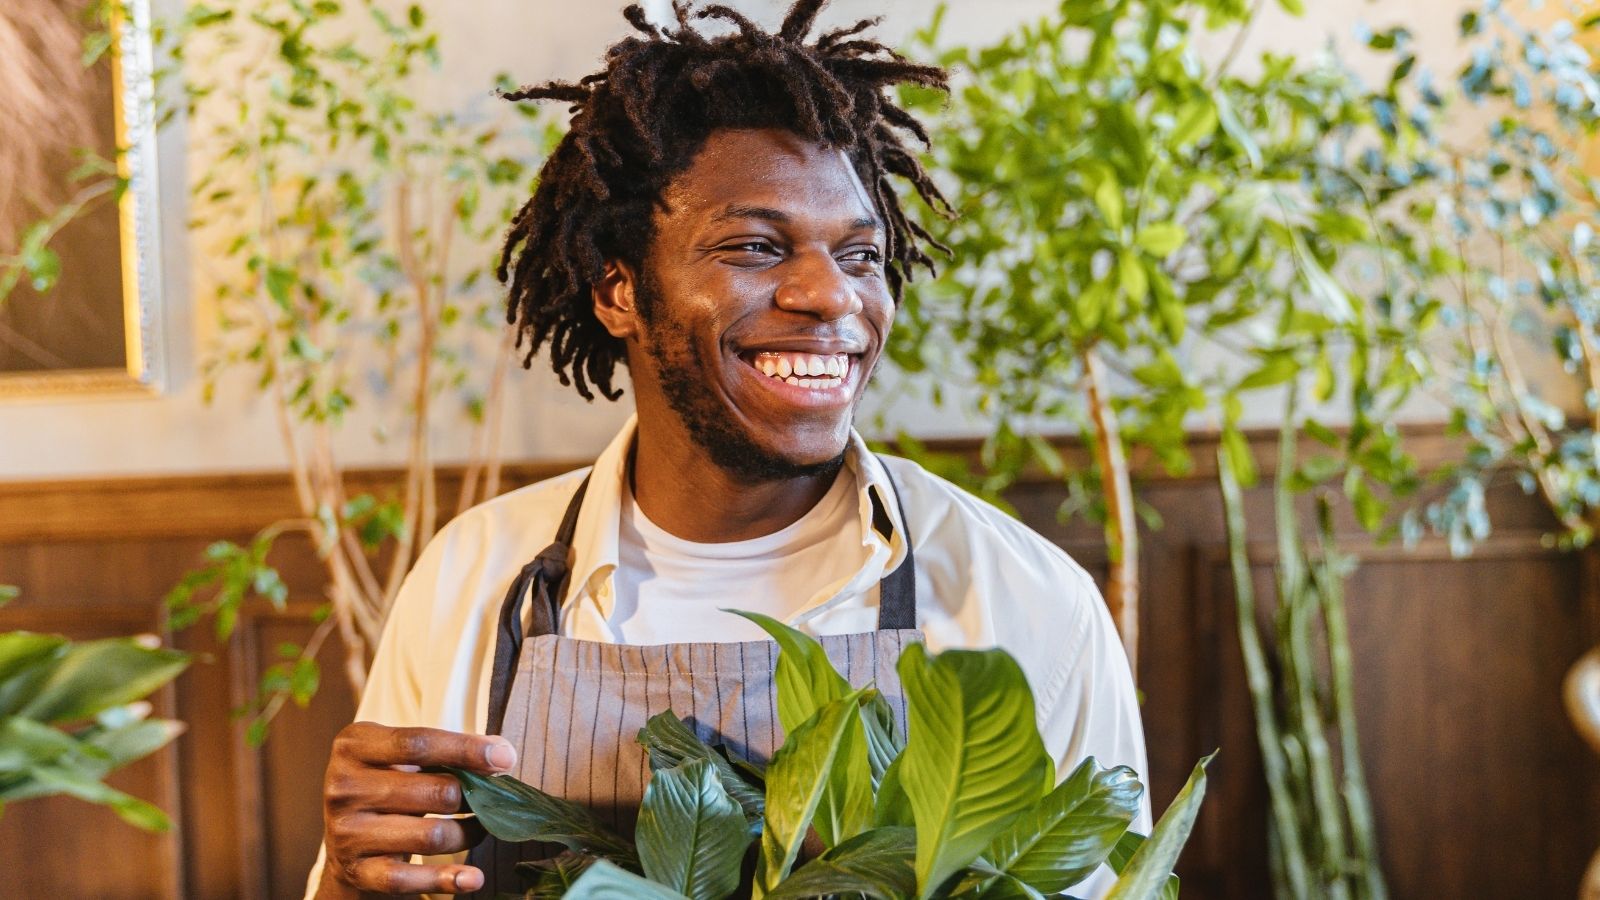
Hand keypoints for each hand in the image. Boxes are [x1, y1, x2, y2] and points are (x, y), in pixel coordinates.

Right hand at [317, 721, 516, 895]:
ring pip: (431, 836)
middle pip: (433, 792)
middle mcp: (343, 787)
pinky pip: (409, 879)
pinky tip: (472, 878)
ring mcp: (347, 832)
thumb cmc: (386, 785)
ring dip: (469, 833)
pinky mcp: (357, 870)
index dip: (466, 749)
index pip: (418, 744)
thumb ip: (445, 752)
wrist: (344, 838)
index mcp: (354, 746)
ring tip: (482, 827)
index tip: (505, 757)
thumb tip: (501, 755)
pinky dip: (446, 879)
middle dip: (474, 796)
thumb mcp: (402, 758)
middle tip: (495, 799)